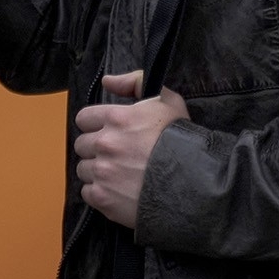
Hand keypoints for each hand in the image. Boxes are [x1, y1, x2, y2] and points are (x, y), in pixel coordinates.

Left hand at [72, 73, 188, 231]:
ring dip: (97, 171)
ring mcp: (103, 172)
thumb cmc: (183, 140)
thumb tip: (107, 81)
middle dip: (97, 149)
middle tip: (118, 155)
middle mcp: (105, 143)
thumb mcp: (167, 100)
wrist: (196, 182)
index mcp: (116, 118)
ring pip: (84, 169)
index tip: (109, 133)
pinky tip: (119, 191)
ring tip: (121, 174)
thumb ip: (135, 82)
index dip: (96, 125)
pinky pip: (88, 193)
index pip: (84, 119)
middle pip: (82, 145)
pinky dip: (100, 193)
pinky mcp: (104, 197)